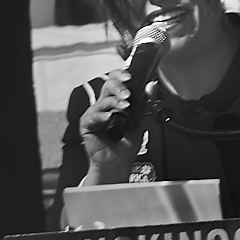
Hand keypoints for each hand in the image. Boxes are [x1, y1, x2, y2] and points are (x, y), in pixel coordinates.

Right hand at [78, 64, 148, 183]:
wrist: (117, 164)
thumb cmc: (126, 145)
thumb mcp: (141, 123)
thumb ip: (147, 106)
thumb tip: (153, 87)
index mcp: (115, 101)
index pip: (116, 81)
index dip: (121, 75)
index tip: (130, 76)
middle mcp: (104, 105)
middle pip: (108, 85)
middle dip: (118, 86)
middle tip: (128, 93)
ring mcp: (94, 114)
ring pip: (103, 100)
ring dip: (115, 101)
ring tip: (125, 107)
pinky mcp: (86, 124)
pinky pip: (93, 115)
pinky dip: (102, 115)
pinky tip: (109, 117)